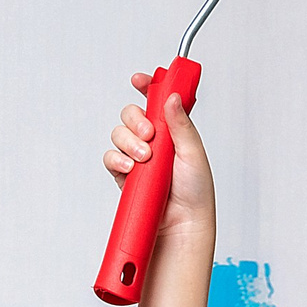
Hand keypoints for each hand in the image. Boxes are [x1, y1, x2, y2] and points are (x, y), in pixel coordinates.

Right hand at [102, 72, 214, 233]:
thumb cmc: (195, 194)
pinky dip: (117, 159)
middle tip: (150, 135)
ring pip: (119, 134)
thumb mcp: (193, 152)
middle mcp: (154, 142)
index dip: (147, 87)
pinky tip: (129, 166)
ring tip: (144, 158)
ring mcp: (138, 158)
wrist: (182, 225)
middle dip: (136, 120)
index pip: (156, 101)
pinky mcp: (125, 176)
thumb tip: (172, 97)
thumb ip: (181, 124)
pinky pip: (111, 158)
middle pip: (132, 114)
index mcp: (172, 131)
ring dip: (129, 142)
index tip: (139, 80)